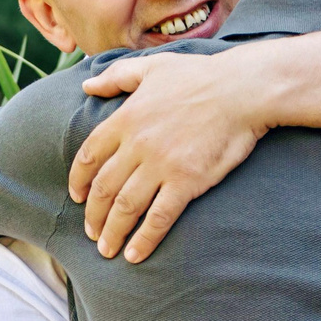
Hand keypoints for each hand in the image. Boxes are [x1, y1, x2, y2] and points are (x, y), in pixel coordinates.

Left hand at [72, 52, 268, 262]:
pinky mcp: (186, 182)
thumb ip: (116, 77)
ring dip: (112, 233)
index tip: (76, 197)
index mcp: (125, 118)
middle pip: (103, 188)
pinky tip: (135, 255)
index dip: (78, 181)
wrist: (243, 90)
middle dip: (93, 216)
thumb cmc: (200, 76)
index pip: (89, 156)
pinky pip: (158, 218)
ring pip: (125, 207)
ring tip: (106, 250)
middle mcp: (137, 145)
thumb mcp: (152, 66)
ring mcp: (161, 165)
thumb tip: (87, 85)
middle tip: (91, 232)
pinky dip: (143, 240)